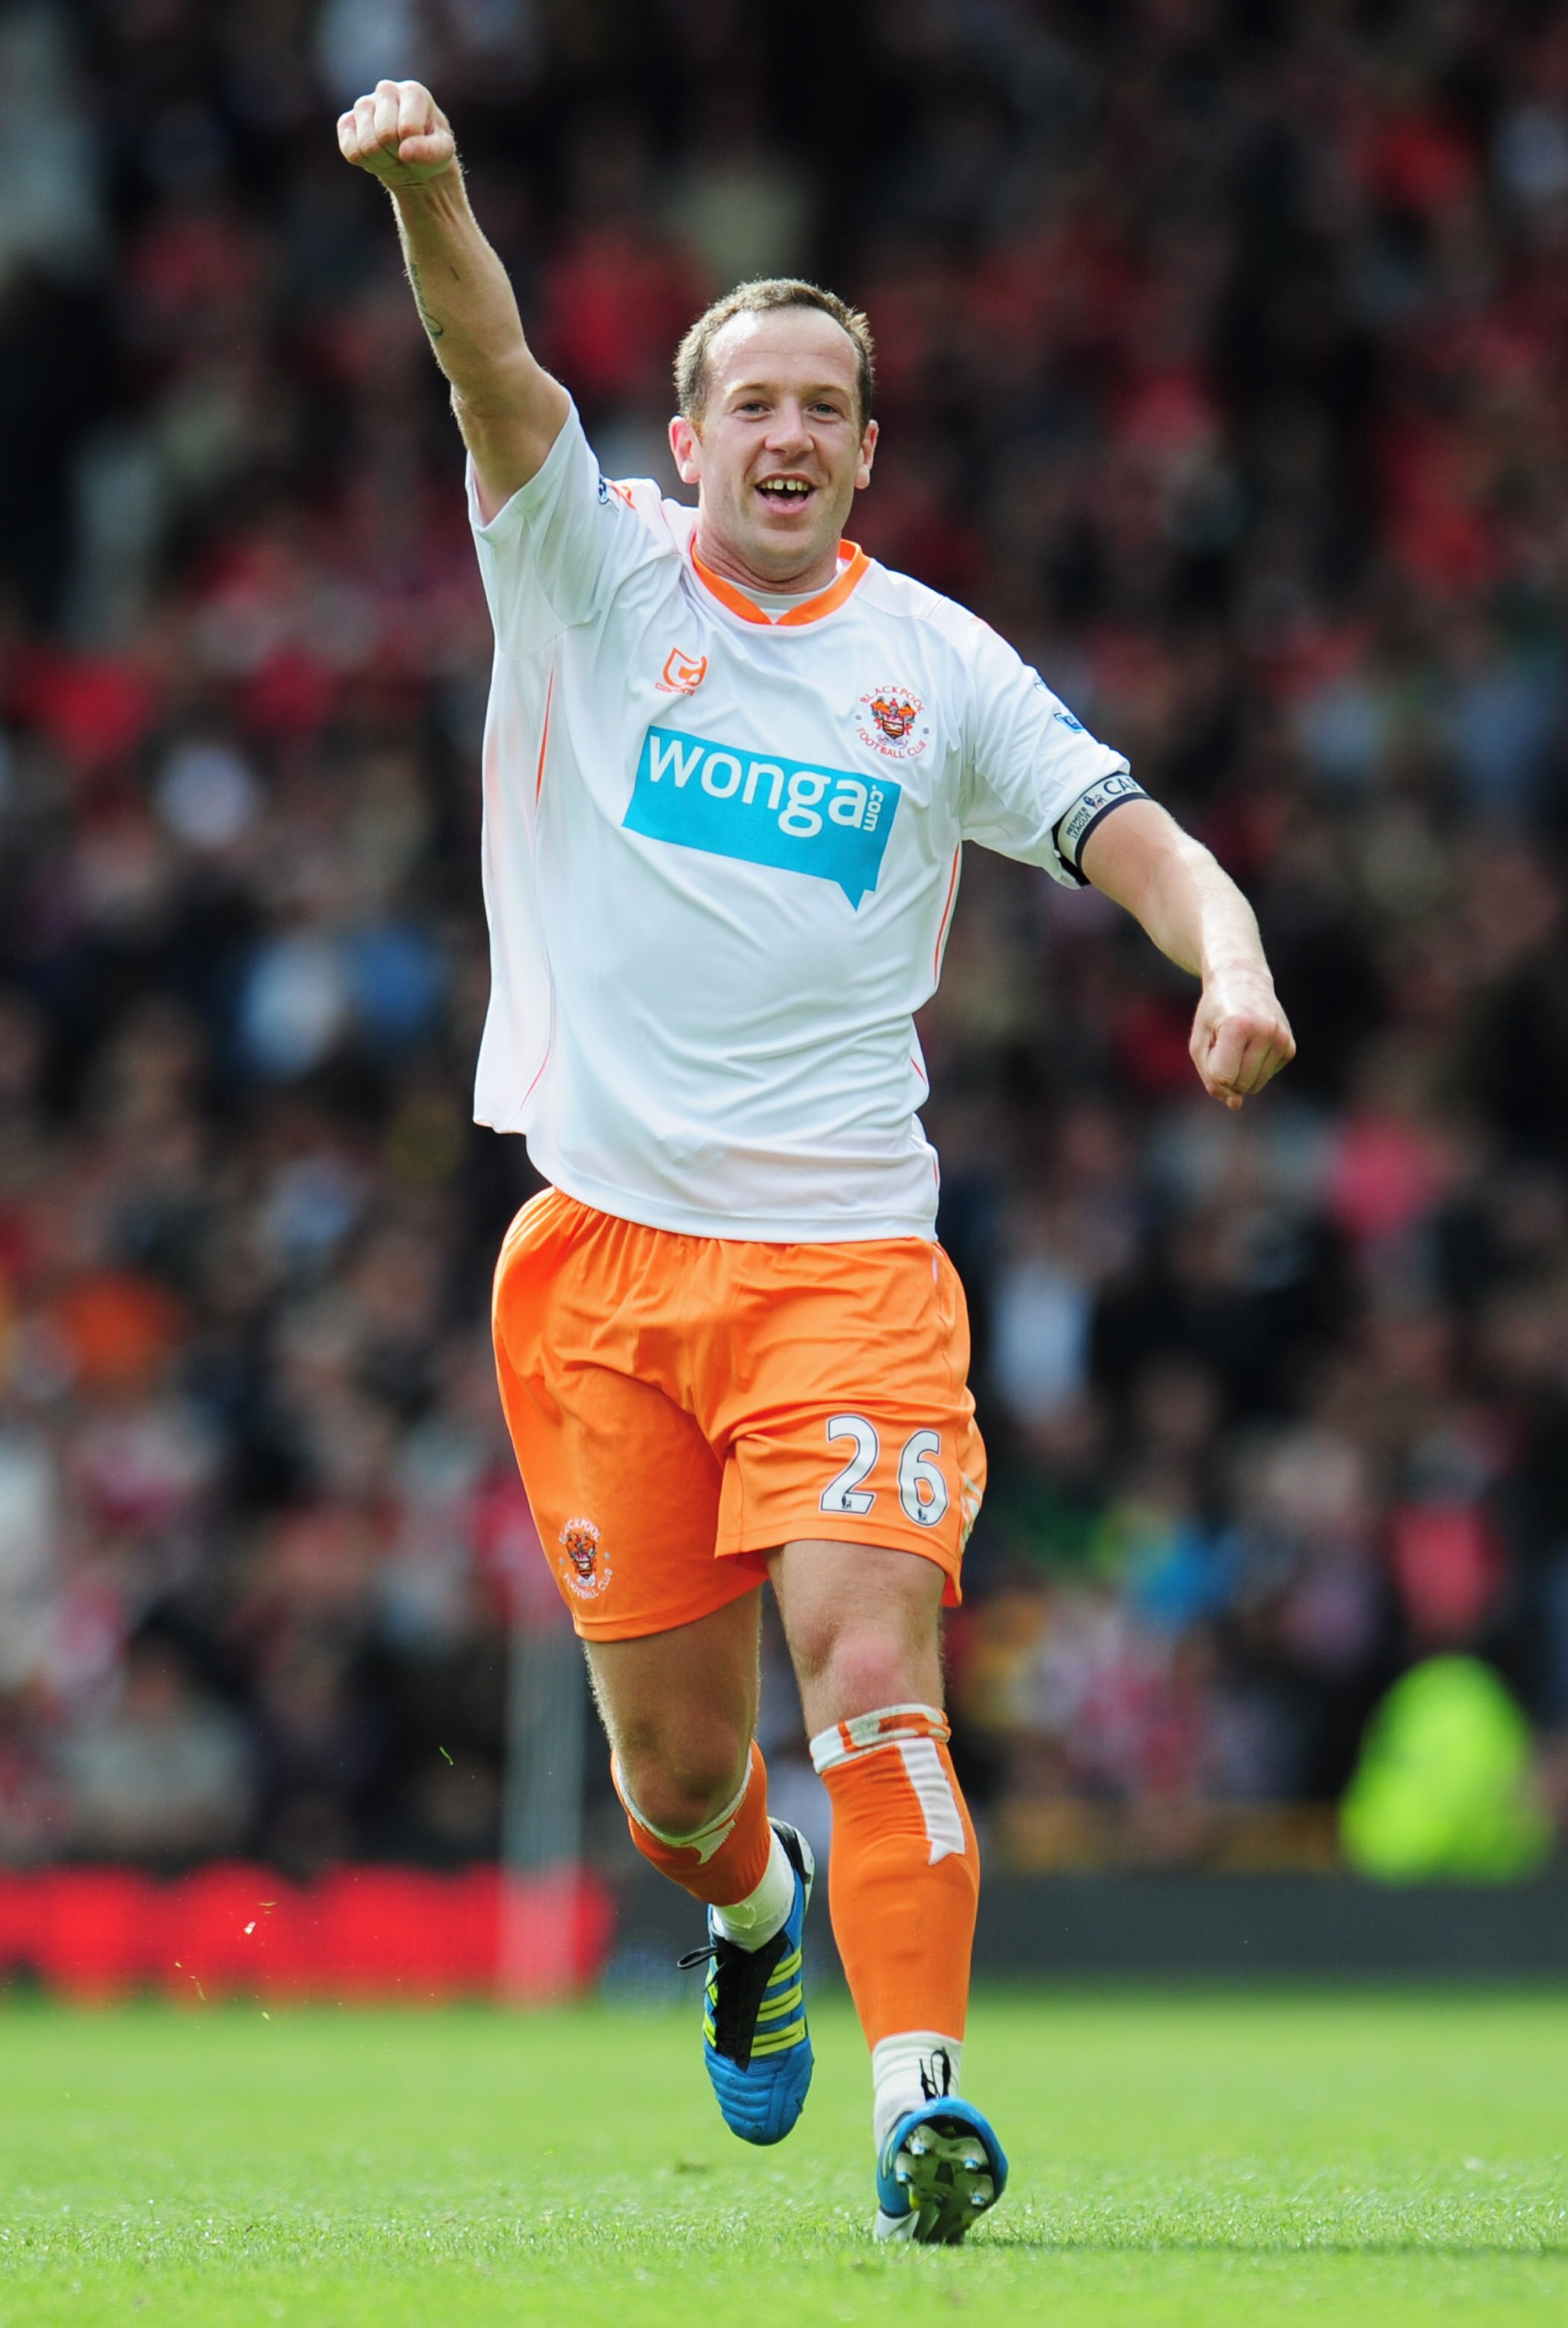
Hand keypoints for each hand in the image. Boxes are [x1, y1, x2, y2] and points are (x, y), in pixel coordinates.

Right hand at [337, 79, 455, 187]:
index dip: (414, 149)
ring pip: (367, 144)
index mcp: (413, 91)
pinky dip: (364, 162)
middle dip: (396, 154)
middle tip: (404, 152)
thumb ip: (431, 151)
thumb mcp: (443, 153)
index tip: (419, 145)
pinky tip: (376, 153)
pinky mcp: (346, 121)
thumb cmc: (430, 150)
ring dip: (381, 160)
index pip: (407, 129)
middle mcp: (386, 90)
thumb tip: (405, 151)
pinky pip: (350, 150)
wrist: (412, 159)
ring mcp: (363, 104)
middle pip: (384, 135)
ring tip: (391, 153)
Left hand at [1189, 968, 1295, 1110]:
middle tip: (1224, 1043)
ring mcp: (1282, 1040)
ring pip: (1254, 1086)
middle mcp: (1266, 1032)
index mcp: (1239, 1026)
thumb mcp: (1199, 1041)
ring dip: (1240, 1073)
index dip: (1212, 1069)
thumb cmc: (1214, 1013)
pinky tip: (1252, 1044)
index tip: (1213, 1045)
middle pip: (1240, 1085)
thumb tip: (1236, 1105)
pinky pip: (1266, 1077)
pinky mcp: (1290, 1048)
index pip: (1224, 1077)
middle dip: (1226, 1074)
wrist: (1243, 981)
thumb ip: (1210, 1077)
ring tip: (1238, 1043)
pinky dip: (1254, 1068)